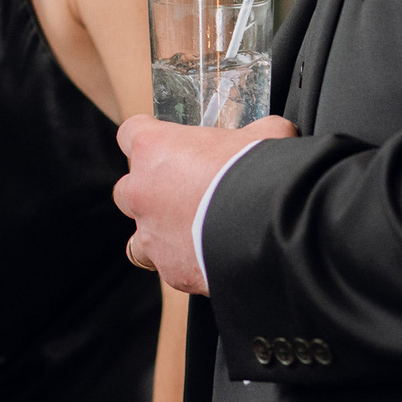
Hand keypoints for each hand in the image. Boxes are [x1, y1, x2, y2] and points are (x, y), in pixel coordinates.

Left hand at [113, 113, 296, 295]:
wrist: (274, 228)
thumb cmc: (263, 172)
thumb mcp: (266, 134)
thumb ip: (254, 131)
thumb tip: (270, 133)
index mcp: (154, 148)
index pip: (130, 133)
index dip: (149, 136)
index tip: (166, 142)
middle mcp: (142, 191)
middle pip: (126, 190)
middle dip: (149, 191)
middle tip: (183, 193)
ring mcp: (152, 234)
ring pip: (139, 238)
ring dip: (158, 234)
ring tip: (189, 235)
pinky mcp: (172, 270)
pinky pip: (170, 267)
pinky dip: (186, 264)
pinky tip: (213, 258)